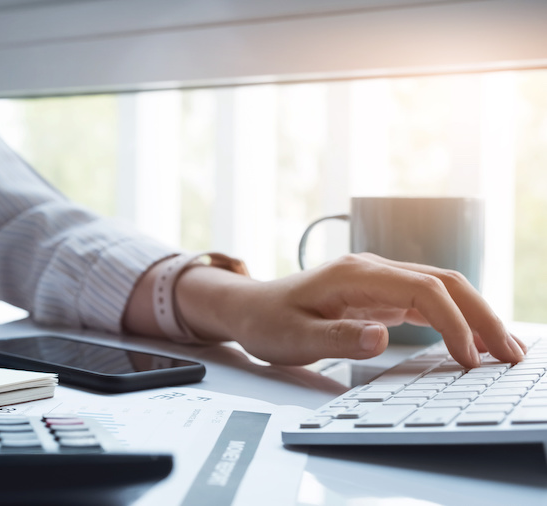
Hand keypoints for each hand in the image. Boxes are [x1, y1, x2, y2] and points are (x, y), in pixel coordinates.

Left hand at [127, 253, 524, 368]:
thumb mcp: (294, 337)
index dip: (454, 322)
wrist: (248, 307)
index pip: (422, 290)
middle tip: (511, 354)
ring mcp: (378, 279)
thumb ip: (337, 338)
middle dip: (481, 315)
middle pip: (443, 282)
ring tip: (505, 350)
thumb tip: (381, 337)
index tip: (469, 358)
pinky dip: (455, 318)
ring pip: (441, 288)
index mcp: (355, 275)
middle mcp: (372, 269)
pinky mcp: (379, 293)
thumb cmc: (267, 322)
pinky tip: (472, 341)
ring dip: (475, 315)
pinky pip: (427, 300)